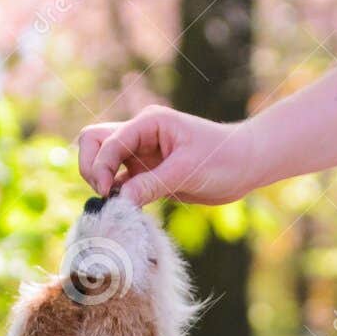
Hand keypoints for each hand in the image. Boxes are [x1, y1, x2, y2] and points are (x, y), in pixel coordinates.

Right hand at [77, 106, 258, 206]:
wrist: (244, 166)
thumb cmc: (222, 158)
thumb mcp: (187, 171)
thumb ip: (152, 184)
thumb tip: (119, 202)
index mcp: (148, 123)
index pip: (107, 140)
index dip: (100, 166)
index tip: (107, 193)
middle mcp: (140, 136)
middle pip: (95, 143)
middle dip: (91, 168)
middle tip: (104, 195)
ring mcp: (142, 155)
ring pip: (104, 164)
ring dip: (102, 184)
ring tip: (117, 206)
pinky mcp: (147, 175)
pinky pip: (120, 184)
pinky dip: (117, 197)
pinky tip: (127, 212)